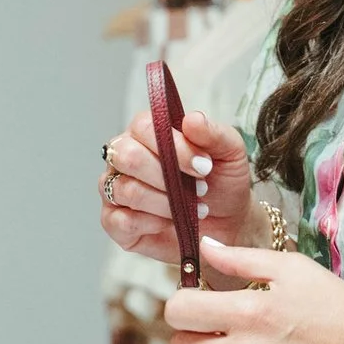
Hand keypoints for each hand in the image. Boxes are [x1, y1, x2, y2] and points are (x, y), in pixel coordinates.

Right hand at [98, 107, 260, 278]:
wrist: (227, 220)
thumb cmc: (221, 180)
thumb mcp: (229, 151)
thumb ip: (212, 133)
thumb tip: (192, 120)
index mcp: (145, 131)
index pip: (144, 127)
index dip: (175, 148)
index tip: (204, 166)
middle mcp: (123, 157)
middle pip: (128, 157)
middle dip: (168, 177)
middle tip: (200, 189)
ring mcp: (114, 188)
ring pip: (128, 191)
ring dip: (167, 203)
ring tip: (192, 208)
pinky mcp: (114, 222)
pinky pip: (123, 222)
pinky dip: (153, 224)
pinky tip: (171, 222)